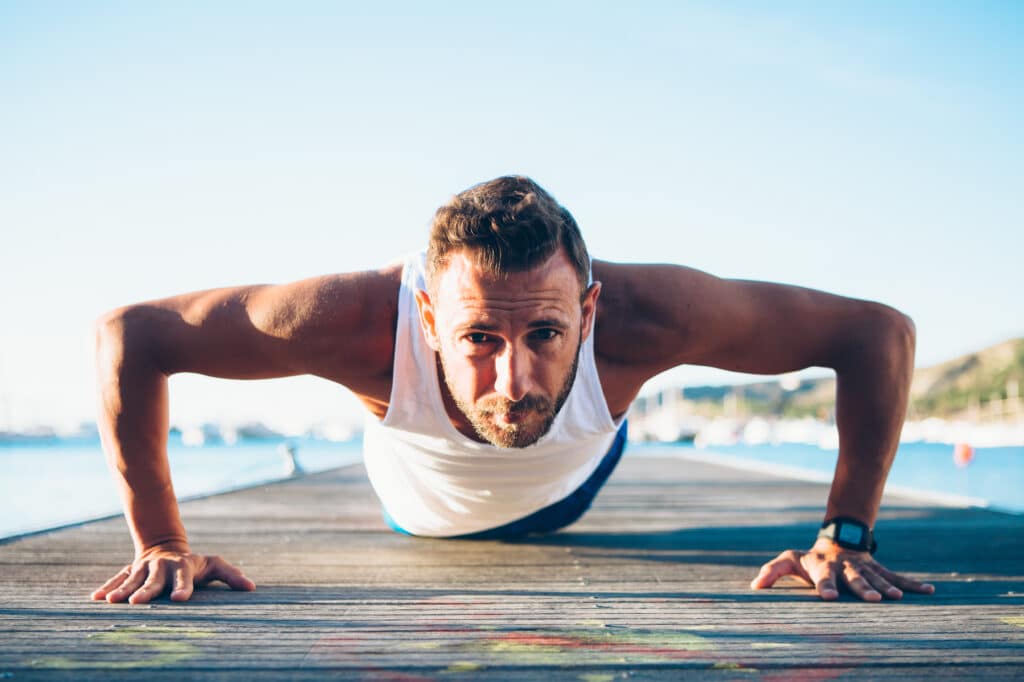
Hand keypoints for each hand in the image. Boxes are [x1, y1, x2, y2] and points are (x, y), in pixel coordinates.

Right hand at [90, 545, 255, 603]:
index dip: (183, 587)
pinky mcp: (129, 571)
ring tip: (111, 602)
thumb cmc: (195, 564)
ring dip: (122, 590)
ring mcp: (144, 569)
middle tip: (137, 603)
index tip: (180, 599)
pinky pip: (117, 579)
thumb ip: (231, 576)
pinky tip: (96, 599)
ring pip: (132, 579)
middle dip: (146, 591)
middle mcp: (162, 567)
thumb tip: (252, 588)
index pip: (184, 578)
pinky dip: (107, 588)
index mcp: (183, 567)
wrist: (165, 547)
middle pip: (154, 580)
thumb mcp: (214, 566)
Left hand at [750, 538, 934, 600]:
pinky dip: (913, 583)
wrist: (836, 542)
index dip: (825, 586)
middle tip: (874, 600)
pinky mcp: (878, 570)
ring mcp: (864, 568)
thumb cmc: (809, 558)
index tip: (829, 598)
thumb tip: (754, 587)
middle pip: (855, 579)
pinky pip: (897, 576)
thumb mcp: (789, 560)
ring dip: (889, 587)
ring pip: (878, 577)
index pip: (822, 577)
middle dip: (863, 589)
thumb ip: (773, 571)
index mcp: (823, 567)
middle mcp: (845, 567)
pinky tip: (929, 590)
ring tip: (899, 597)